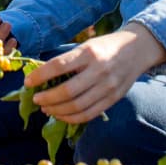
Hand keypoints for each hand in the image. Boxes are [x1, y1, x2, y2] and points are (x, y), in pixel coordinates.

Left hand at [24, 23, 165, 123]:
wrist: (137, 49)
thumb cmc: (105, 46)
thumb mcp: (87, 46)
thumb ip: (68, 60)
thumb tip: (41, 76)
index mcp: (88, 52)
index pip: (58, 66)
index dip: (40, 76)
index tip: (27, 82)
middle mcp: (99, 70)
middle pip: (67, 91)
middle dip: (47, 98)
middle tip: (35, 98)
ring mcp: (108, 86)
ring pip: (77, 106)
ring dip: (56, 110)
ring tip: (45, 108)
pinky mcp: (113, 99)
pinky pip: (89, 114)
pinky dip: (71, 118)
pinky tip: (60, 115)